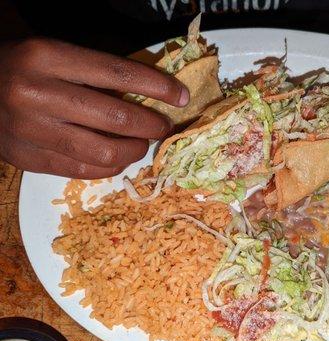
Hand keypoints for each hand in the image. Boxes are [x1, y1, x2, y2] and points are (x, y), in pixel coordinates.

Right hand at [0, 38, 189, 178]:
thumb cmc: (21, 67)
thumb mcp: (55, 55)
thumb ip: (95, 74)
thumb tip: (148, 96)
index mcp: (46, 57)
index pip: (117, 73)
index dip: (156, 87)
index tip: (179, 96)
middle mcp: (36, 94)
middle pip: (115, 118)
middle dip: (151, 125)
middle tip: (163, 126)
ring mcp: (29, 131)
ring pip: (103, 153)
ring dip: (134, 151)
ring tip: (141, 144)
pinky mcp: (26, 158)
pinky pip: (81, 171)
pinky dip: (109, 167)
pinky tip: (118, 158)